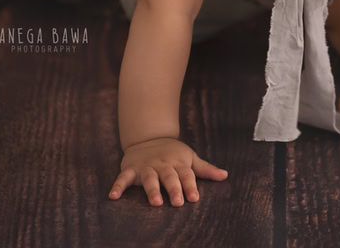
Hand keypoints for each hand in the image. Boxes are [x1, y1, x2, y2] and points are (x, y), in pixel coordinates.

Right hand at [109, 137, 228, 205]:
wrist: (148, 137)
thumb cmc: (173, 153)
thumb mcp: (190, 158)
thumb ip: (205, 169)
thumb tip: (225, 175)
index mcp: (178, 162)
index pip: (186, 174)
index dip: (190, 186)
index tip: (194, 198)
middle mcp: (162, 164)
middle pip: (169, 177)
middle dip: (174, 188)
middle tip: (178, 202)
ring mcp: (146, 166)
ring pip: (149, 178)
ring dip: (152, 190)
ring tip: (155, 202)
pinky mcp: (130, 169)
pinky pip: (123, 178)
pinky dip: (117, 186)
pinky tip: (113, 196)